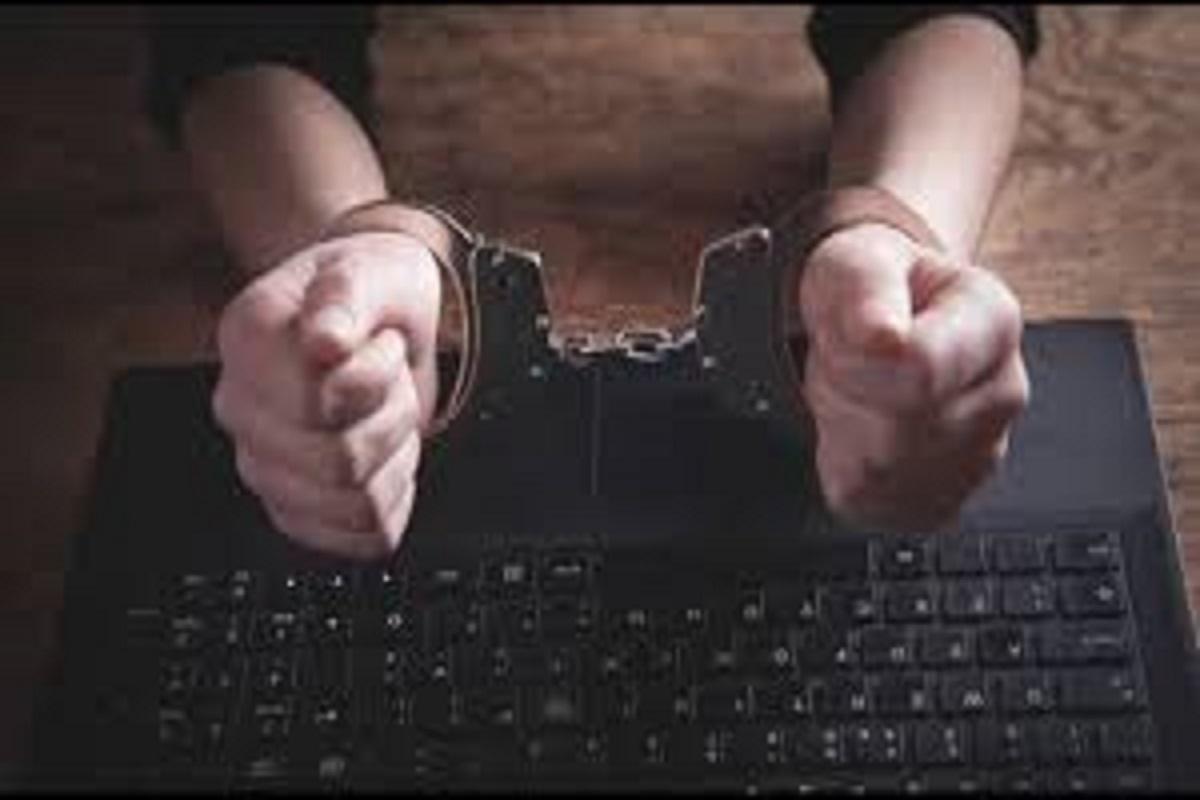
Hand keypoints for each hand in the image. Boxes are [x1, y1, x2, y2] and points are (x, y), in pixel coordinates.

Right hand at [212, 231, 441, 558]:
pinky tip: (386, 452)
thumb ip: (347, 299)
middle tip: (389, 378)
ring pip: (355, 502)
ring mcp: (261, 461)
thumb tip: (324, 343)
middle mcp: (239, 406)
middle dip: (392, 416)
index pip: (317, 406)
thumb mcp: (373, 269)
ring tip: (385, 409)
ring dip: (395, 454)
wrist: (380, 317)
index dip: (373, 379)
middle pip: (340, 461)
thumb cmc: (373, 292)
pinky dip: (395, 496)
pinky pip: (362, 535)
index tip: (378, 343)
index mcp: (247, 340)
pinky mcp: (294, 505)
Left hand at [798, 223, 1028, 531]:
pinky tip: (858, 425)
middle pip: (886, 427)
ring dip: (838, 426)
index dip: (856, 357)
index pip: (919, 370)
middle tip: (847, 356)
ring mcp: (980, 457)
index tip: (850, 332)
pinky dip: (839, 464)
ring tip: (857, 386)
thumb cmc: (874, 292)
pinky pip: (863, 500)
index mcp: (992, 320)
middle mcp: (1002, 394)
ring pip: (870, 469)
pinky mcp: (941, 502)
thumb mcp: (857, 260)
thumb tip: (878, 338)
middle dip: (841, 389)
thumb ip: (865, 287)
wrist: (883, 325)